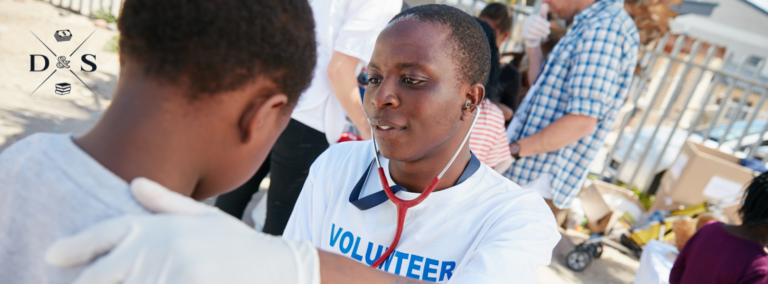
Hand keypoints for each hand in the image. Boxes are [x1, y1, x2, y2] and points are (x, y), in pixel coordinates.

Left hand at [45, 178, 319, 283]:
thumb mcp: (202, 217)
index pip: (106, 235)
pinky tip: (156, 282)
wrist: (275, 269)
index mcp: (162, 227)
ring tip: (128, 280)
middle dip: (90, 281)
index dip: (76, 248)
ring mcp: (172, 275)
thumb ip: (164, 203)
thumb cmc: (238, 245)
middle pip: (101, 274)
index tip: (54, 257)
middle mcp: (161, 249)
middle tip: (85, 281)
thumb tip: (133, 183)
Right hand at [521, 4, 549, 47]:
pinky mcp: (523, 34)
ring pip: (532, 30)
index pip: (537, 19)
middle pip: (535, 25)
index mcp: (531, 17)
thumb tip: (544, 4)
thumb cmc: (539, 26)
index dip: (544, 22)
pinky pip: (529, 35)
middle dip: (543, 29)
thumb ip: (543, 13)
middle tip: (548, 32)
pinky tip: (540, 37)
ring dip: (540, 33)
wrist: (533, 37)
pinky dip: (536, 36)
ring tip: (546, 35)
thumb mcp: (542, 19)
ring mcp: (524, 28)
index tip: (549, 25)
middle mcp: (526, 22)